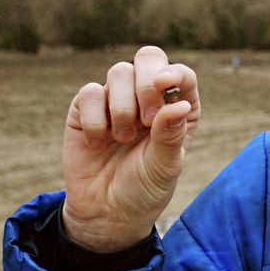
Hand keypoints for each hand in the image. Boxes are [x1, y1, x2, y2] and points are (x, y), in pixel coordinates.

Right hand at [61, 46, 200, 251]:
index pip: (182, 74)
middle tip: (146, 118)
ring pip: (119, 72)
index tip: (164, 85)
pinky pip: (89, 92)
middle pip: (149, 58)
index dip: (173, 73)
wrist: (106, 212)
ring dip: (123, 107)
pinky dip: (95, 118)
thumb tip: (178, 105)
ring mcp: (118, 99)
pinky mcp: (87, 108)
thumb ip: (170, 135)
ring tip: (123, 138)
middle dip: (146, 81)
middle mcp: (150, 98)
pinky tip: (99, 141)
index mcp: (180, 107)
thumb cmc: (145, 188)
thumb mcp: (165, 167)